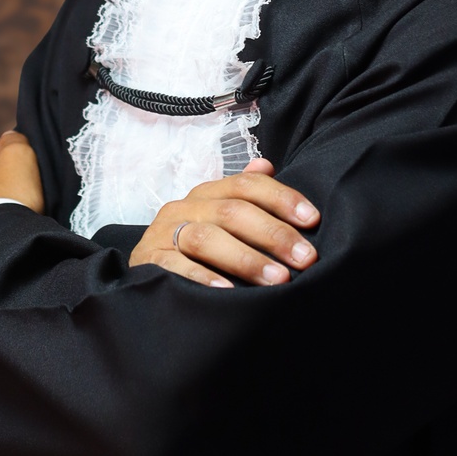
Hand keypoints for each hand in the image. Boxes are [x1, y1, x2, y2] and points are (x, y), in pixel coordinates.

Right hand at [128, 159, 319, 287]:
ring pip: (207, 237)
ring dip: (247, 258)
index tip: (313, 219)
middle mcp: (185, 207)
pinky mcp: (148, 261)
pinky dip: (203, 277)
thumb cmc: (192, 249)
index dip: (282, 198)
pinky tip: (229, 291)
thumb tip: (266, 163)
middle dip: (274, 234)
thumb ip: (243, 195)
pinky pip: (176, 266)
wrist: (144, 276)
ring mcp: (163, 233)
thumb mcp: (217, 219)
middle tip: (305, 258)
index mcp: (206, 193)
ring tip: (278, 279)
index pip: (247, 185)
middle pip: (233, 211)